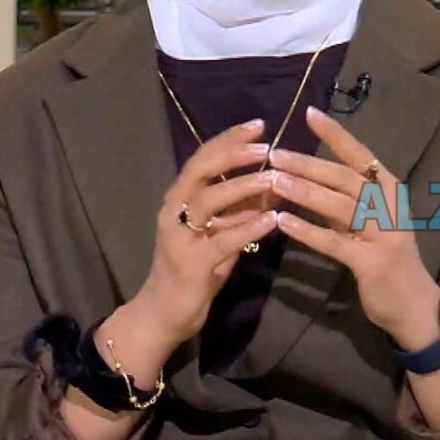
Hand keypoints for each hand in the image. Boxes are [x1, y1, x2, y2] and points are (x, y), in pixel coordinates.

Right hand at [134, 118, 282, 345]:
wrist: (165, 313)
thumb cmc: (195, 269)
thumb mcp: (219, 232)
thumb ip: (239, 209)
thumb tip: (273, 183)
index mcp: (180, 199)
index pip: (202, 159)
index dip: (228, 140)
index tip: (257, 125)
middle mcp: (173, 211)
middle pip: (200, 171)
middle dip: (233, 154)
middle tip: (266, 146)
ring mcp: (179, 237)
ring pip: (208, 201)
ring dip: (243, 187)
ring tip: (274, 178)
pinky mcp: (191, 263)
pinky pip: (222, 240)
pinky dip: (248, 227)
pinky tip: (273, 220)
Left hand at [267, 106, 439, 349]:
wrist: (413, 304)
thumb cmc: (387, 257)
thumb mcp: (370, 221)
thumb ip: (346, 200)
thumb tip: (307, 174)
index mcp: (391, 190)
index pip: (361, 154)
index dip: (335, 133)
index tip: (309, 113)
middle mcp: (390, 206)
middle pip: (346, 177)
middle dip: (309, 163)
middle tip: (276, 153)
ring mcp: (384, 234)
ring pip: (341, 205)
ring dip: (305, 191)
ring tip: (274, 181)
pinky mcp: (372, 262)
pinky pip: (335, 243)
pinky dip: (308, 231)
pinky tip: (284, 222)